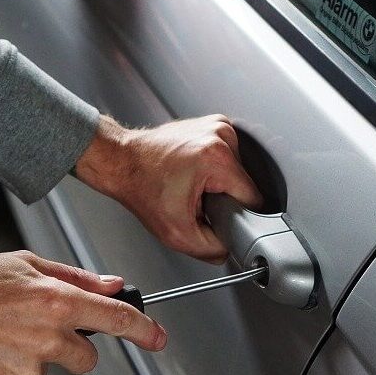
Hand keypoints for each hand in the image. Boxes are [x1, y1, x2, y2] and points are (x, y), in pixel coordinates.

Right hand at [0, 250, 165, 374]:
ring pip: (48, 370)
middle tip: (36, 327)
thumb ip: (74, 276)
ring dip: (33, 357)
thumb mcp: (22, 264)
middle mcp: (47, 338)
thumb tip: (112, 284)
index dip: (144, 330)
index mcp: (55, 302)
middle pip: (86, 357)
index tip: (158, 338)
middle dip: (71, 346)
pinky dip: (8, 372)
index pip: (116, 319)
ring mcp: (27, 371)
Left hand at [75, 114, 262, 263]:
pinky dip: (215, 168)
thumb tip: (230, 249)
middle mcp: (221, 135)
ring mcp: (218, 126)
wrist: (122, 162)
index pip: (253, 198)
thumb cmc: (141, 187)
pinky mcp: (214, 124)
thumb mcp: (177, 233)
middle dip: (225, 198)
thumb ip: (211, 249)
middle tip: (197, 200)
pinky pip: (229, 157)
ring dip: (220, 183)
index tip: (215, 215)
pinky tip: (195, 172)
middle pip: (244, 184)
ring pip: (238, 171)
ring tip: (193, 184)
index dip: (237, 215)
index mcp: (217, 158)